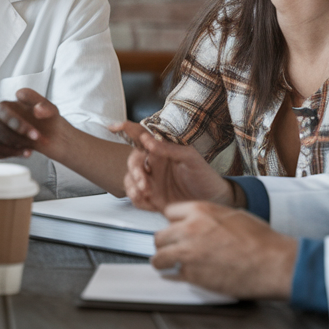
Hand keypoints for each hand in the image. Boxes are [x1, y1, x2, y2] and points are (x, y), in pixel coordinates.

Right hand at [0, 88, 67, 159]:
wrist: (47, 136)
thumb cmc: (45, 122)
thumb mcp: (51, 111)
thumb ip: (45, 107)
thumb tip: (37, 111)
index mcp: (4, 106)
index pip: (6, 114)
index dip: (20, 125)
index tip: (36, 136)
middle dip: (13, 141)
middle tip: (32, 148)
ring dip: (0, 150)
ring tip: (17, 154)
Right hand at [117, 122, 234, 210]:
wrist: (214, 201)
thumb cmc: (205, 176)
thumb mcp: (191, 159)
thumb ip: (169, 149)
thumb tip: (148, 141)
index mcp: (162, 150)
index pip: (140, 136)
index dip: (127, 129)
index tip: (114, 126)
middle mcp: (154, 164)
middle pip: (133, 160)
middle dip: (134, 170)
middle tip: (145, 181)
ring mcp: (152, 181)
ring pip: (130, 179)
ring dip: (134, 186)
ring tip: (147, 193)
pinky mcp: (152, 198)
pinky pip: (135, 197)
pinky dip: (137, 199)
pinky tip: (149, 202)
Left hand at [152, 201, 296, 299]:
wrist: (273, 263)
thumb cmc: (261, 240)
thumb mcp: (233, 215)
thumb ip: (210, 218)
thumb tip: (200, 223)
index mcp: (200, 210)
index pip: (169, 213)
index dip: (173, 223)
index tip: (176, 231)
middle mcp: (190, 229)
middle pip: (159, 236)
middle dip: (165, 244)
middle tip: (171, 250)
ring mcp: (188, 253)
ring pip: (158, 257)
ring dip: (163, 261)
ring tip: (168, 265)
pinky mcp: (192, 275)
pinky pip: (171, 275)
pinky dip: (174, 277)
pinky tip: (178, 276)